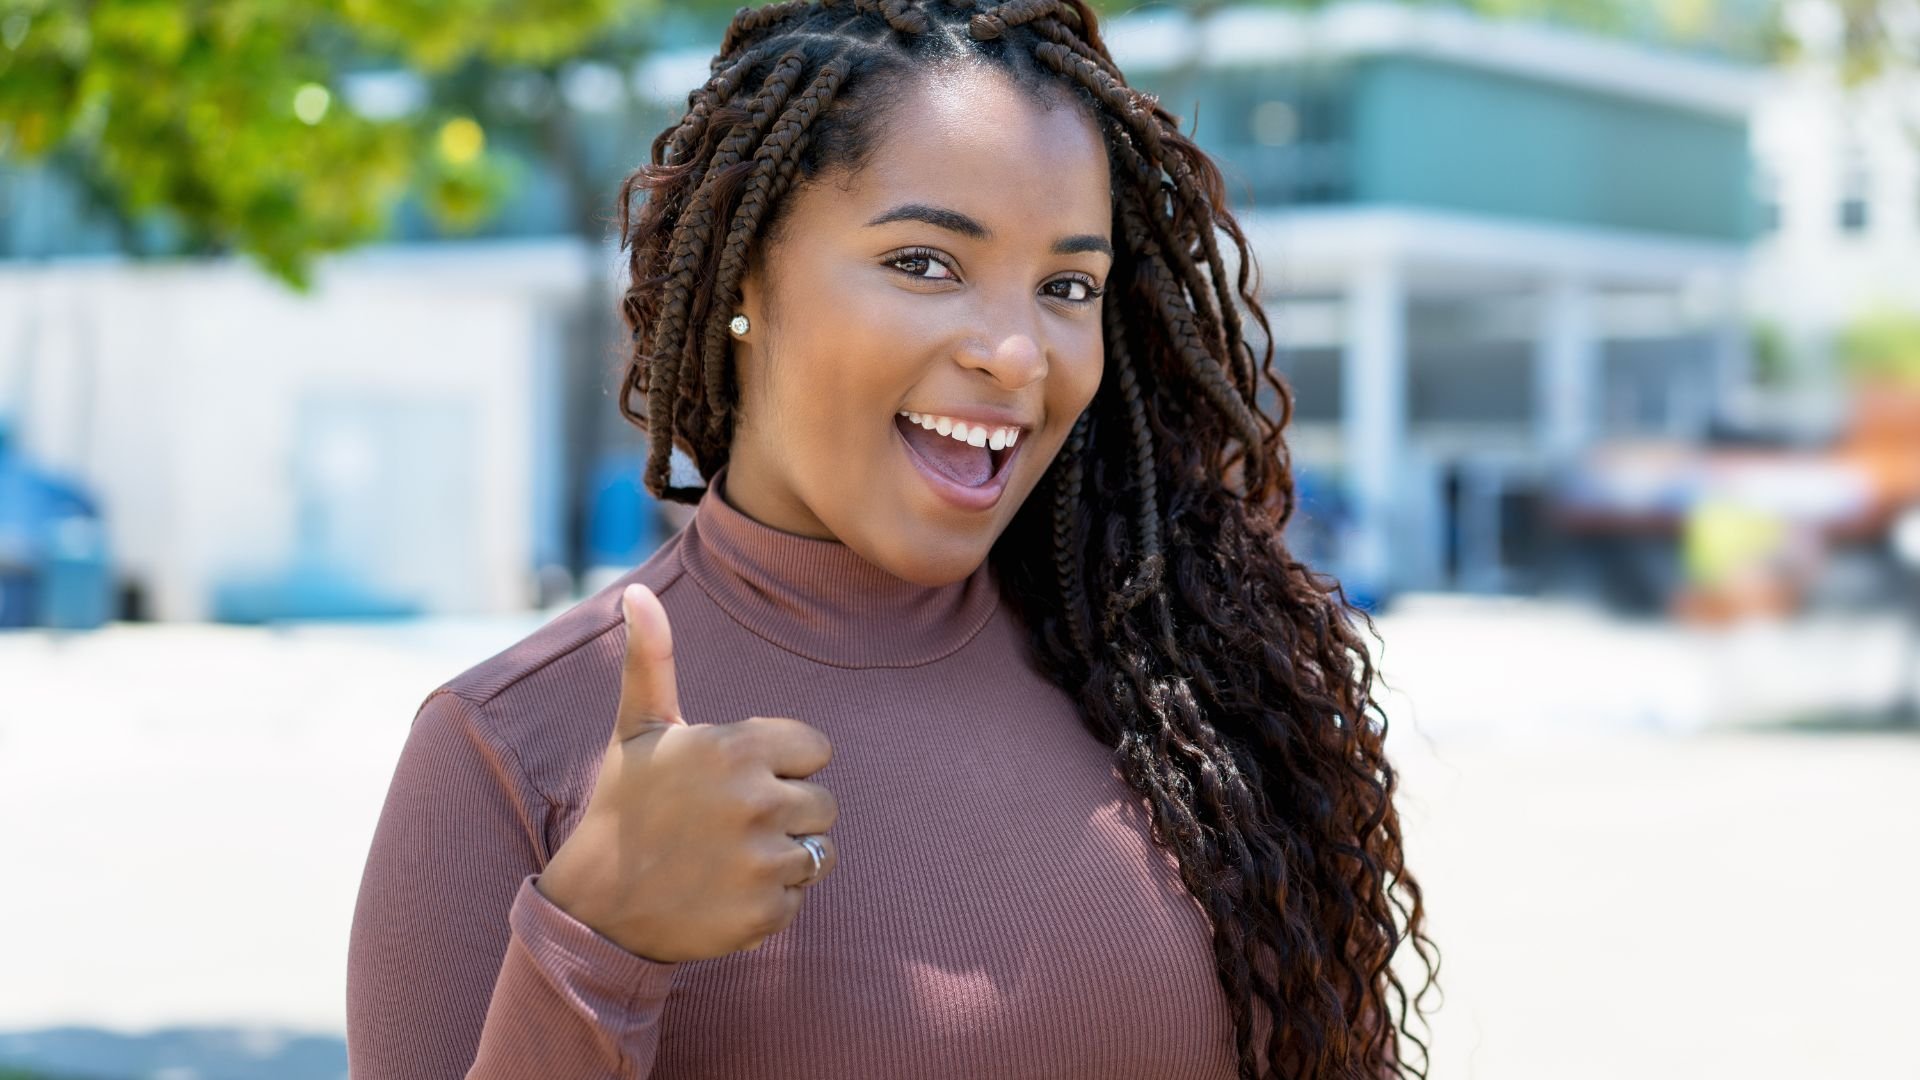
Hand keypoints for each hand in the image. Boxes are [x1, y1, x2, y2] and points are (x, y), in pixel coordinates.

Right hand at [535, 583, 838, 961]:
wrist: (594, 907)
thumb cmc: (623, 807)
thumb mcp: (637, 730)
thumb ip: (651, 658)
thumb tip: (636, 592)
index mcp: (734, 747)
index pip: (816, 749)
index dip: (781, 765)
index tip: (736, 780)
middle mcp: (755, 800)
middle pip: (824, 803)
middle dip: (786, 813)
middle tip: (728, 826)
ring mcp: (762, 860)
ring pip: (819, 851)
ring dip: (782, 857)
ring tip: (727, 859)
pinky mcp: (765, 912)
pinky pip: (799, 898)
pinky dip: (769, 901)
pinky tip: (723, 893)